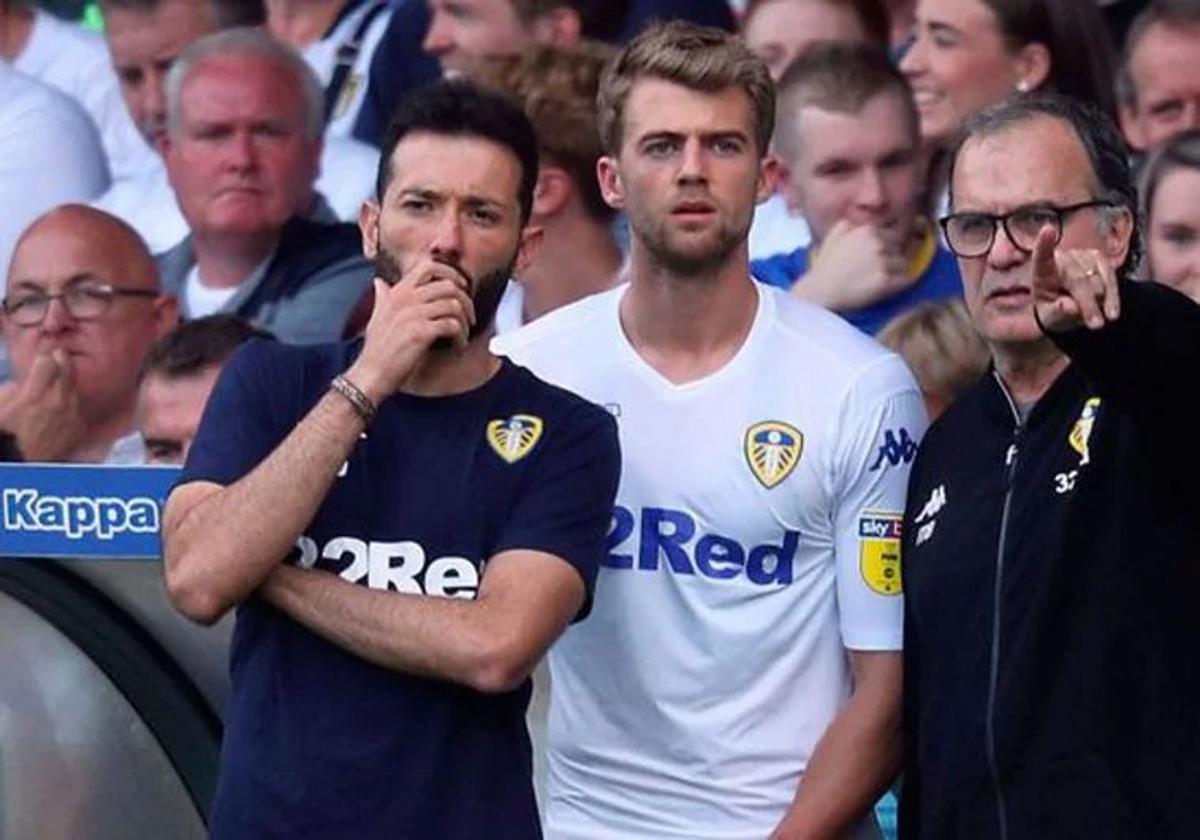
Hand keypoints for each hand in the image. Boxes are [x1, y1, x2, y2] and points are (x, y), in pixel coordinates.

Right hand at [0, 350, 87, 460]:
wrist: (21, 465)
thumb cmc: (7, 437)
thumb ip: (11, 390)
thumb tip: (23, 383)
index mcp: (34, 397)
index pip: (48, 362)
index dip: (44, 358)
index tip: (43, 357)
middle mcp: (58, 405)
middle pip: (66, 371)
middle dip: (61, 361)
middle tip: (58, 355)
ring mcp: (72, 417)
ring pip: (74, 389)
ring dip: (66, 384)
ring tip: (56, 385)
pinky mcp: (80, 428)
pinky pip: (79, 408)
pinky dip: (71, 404)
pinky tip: (60, 406)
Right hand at [344, 257, 476, 401]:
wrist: (372, 373)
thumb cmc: (377, 349)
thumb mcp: (377, 316)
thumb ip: (382, 297)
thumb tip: (379, 282)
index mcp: (398, 292)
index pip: (429, 266)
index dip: (451, 273)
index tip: (462, 287)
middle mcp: (405, 299)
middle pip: (449, 286)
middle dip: (466, 301)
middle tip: (469, 316)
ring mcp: (413, 314)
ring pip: (454, 306)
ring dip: (465, 322)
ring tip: (463, 334)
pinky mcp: (420, 332)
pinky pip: (452, 326)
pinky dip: (461, 337)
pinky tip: (458, 345)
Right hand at [794, 221, 914, 311]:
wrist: (819, 291)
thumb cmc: (825, 267)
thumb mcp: (833, 236)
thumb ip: (848, 225)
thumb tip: (859, 222)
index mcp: (867, 230)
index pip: (893, 235)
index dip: (888, 248)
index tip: (882, 257)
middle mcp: (877, 243)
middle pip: (900, 249)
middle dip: (893, 258)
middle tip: (880, 270)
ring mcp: (881, 261)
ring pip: (904, 264)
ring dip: (896, 272)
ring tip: (881, 280)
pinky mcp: (884, 281)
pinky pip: (906, 280)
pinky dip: (900, 284)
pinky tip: (888, 288)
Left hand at [1031, 225, 1119, 332]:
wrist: (1071, 306)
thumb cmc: (1054, 310)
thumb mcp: (1050, 317)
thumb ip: (1057, 312)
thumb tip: (1069, 307)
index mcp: (1041, 271)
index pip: (1041, 256)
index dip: (1045, 243)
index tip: (1048, 230)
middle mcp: (1062, 259)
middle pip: (1079, 280)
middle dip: (1088, 304)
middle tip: (1096, 325)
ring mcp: (1082, 256)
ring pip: (1098, 282)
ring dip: (1100, 303)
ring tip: (1094, 321)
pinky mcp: (1099, 258)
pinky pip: (1111, 279)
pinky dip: (1112, 298)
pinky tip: (1111, 312)